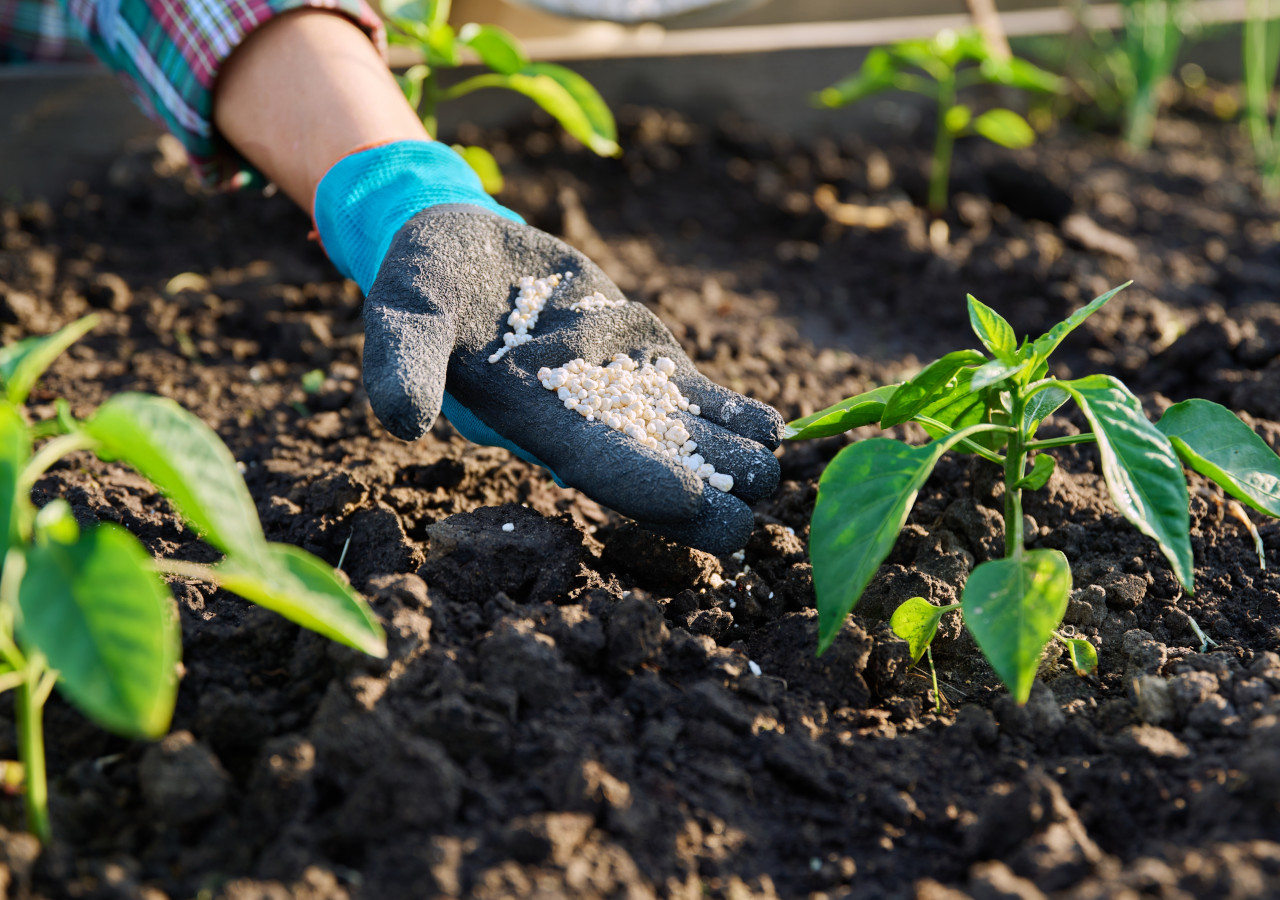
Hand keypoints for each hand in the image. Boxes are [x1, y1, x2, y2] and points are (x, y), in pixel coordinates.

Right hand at [362, 204, 781, 553]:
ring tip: (783, 465)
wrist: (455, 244)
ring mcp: (618, 389)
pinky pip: (693, 396)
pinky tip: (777, 431)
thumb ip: (401, 364)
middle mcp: (582, 418)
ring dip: (733, 455)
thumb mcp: (402, 312)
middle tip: (766, 502)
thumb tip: (400, 422)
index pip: (601, 467)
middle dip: (712, 490)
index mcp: (531, 420)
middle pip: (656, 467)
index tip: (711, 511)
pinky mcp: (639, 357)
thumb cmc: (422, 281)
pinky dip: (732, 413)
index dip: (655, 490)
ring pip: (686, 436)